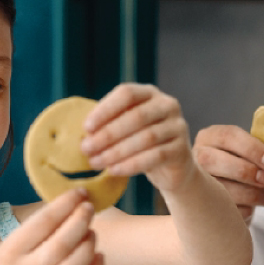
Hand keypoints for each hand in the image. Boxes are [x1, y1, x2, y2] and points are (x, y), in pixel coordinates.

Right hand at [0, 189, 103, 264]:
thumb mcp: (14, 244)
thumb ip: (39, 227)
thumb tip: (74, 199)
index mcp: (11, 251)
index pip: (42, 223)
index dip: (65, 204)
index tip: (80, 192)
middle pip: (60, 245)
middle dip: (80, 222)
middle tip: (89, 208)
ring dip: (88, 246)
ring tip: (92, 232)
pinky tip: (99, 256)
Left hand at [81, 83, 195, 194]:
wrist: (171, 167)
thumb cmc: (140, 144)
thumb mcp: (125, 128)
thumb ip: (108, 124)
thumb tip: (82, 133)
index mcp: (149, 93)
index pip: (127, 93)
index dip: (105, 109)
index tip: (85, 128)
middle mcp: (167, 105)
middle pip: (136, 116)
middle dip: (107, 134)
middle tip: (86, 148)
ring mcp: (178, 126)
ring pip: (146, 138)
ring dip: (116, 151)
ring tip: (96, 162)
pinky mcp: (182, 149)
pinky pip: (155, 156)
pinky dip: (131, 164)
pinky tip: (114, 170)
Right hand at [193, 124, 263, 222]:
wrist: (229, 193)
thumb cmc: (242, 166)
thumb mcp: (247, 153)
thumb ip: (259, 152)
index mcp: (210, 137)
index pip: (228, 136)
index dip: (252, 148)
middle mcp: (197, 157)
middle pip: (213, 160)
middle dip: (245, 171)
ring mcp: (195, 182)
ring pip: (217, 187)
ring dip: (249, 194)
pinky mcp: (200, 205)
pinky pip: (222, 208)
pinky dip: (242, 210)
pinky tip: (252, 207)